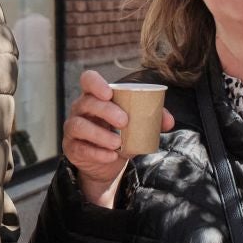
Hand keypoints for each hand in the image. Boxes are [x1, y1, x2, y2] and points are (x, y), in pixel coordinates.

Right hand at [63, 70, 172, 207]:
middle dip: (105, 110)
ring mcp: (73, 128)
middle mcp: (81, 109)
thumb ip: (152, 119)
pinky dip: (97, 152)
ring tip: (118, 142)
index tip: (109, 93)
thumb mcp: (136, 125)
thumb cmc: (121, 135)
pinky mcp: (72, 148)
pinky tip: (111, 156)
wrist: (107, 163)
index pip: (88, 80)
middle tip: (124, 121)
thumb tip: (169, 121)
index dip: (96, 83)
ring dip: (99, 133)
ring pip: (79, 125)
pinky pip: (81, 148)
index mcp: (95, 96)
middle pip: (86, 102)